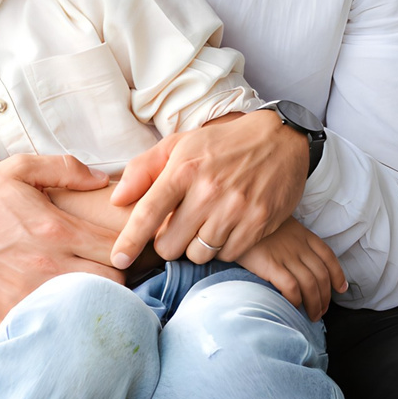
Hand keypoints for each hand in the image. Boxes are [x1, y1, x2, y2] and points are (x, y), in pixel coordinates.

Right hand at [0, 155, 115, 318]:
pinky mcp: (11, 311)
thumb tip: (101, 180)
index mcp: (55, 229)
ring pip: (88, 305)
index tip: (126, 243)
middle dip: (121, 274)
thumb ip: (65, 168)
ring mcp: (30, 292)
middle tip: (113, 266)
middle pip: (113, 282)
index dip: (130, 245)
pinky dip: (65, 312)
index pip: (116, 246)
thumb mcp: (18, 169)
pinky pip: (53, 319)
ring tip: (91, 282)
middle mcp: (47, 265)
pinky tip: (64, 300)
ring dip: (97, 295)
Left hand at [109, 112, 308, 269]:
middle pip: (170, 246)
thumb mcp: (180, 144)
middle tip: (179, 226)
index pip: (148, 213)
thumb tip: (117, 199)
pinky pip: (228, 255)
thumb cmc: (222, 144)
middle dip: (169, 242)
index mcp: (184, 168)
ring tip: (206, 223)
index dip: (130, 241)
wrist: (280, 140)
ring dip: (197, 245)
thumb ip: (143, 169)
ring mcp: (236, 209)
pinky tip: (228, 226)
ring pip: (198, 254)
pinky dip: (224, 247)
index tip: (119, 259)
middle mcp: (209, 190)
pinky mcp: (259, 223)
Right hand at [231, 221, 347, 320]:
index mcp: (302, 234)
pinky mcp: (270, 265)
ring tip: (313, 316)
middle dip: (325, 297)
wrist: (232, 220)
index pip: (328, 256)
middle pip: (321, 275)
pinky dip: (296, 300)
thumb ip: (289, 239)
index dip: (337, 274)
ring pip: (310, 284)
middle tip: (322, 310)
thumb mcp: (277, 224)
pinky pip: (291, 286)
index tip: (341, 288)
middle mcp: (298, 245)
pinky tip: (294, 308)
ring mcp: (285, 255)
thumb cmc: (252, 225)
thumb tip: (296, 261)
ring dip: (315, 304)